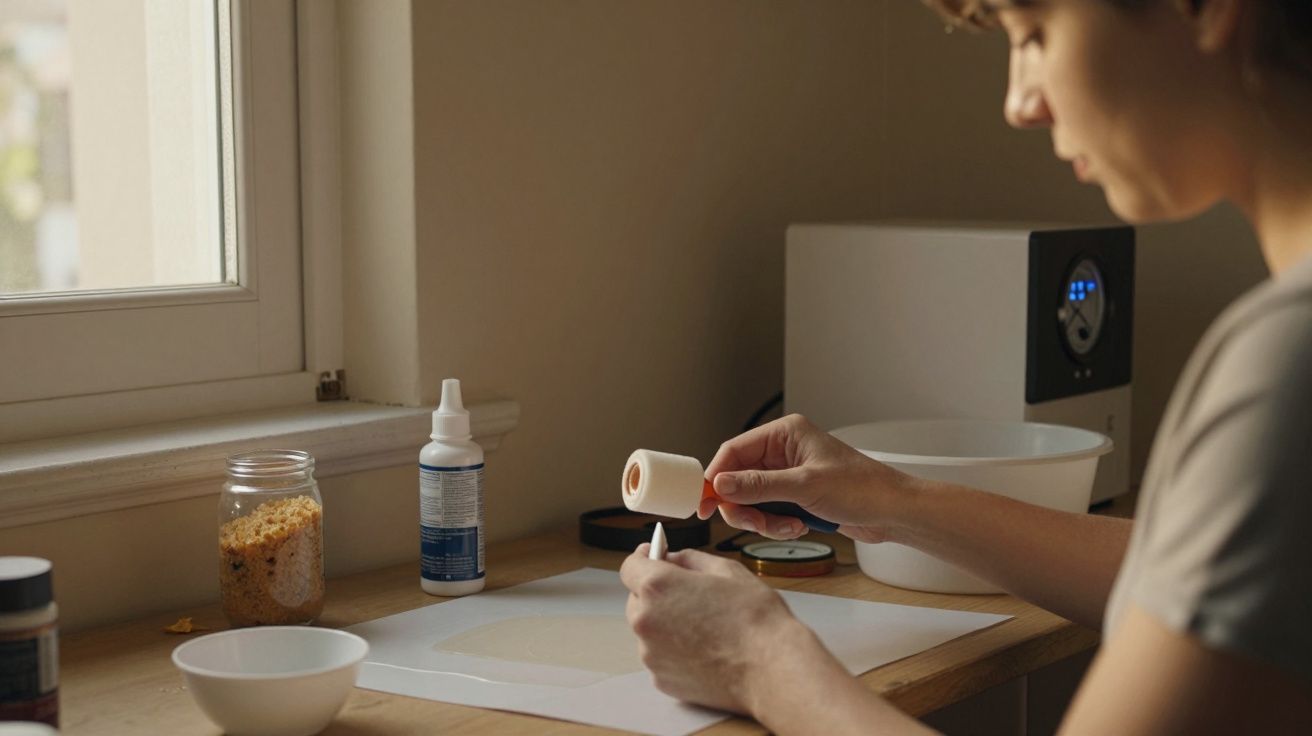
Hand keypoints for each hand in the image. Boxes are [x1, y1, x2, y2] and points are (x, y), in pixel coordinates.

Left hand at [620, 545, 819, 713]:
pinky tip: (705, 650)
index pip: (630, 566)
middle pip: (636, 600)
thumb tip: (672, 559)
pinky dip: (675, 651)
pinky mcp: (662, 680)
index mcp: (657, 586)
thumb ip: (690, 559)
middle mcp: (645, 620)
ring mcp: (651, 654)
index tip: (655, 557)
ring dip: (666, 624)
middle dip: (656, 594)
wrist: (771, 669)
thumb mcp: (726, 570)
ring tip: (704, 628)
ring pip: (649, 631)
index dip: (644, 559)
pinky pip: (661, 657)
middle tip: (689, 596)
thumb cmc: (754, 618)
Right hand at [702, 414, 919, 542]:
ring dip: (764, 519)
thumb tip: (720, 485)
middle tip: (753, 523)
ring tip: (787, 526)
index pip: (734, 451)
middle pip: (739, 479)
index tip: (705, 501)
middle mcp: (784, 451)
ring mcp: (789, 475)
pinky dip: (777, 525)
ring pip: (752, 500)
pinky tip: (799, 526)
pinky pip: (769, 512)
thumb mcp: (805, 487)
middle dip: (744, 505)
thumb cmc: (862, 489)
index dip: (716, 477)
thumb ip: (759, 486)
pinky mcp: (796, 497)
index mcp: (785, 434)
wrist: (893, 513)